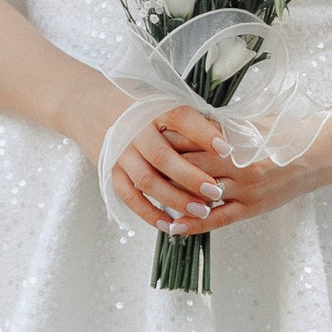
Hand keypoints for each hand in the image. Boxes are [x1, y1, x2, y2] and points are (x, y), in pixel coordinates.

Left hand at [105, 104, 331, 233]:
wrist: (325, 152)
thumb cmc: (289, 130)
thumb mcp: (254, 121)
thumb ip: (222, 126)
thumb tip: (188, 123)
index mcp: (240, 140)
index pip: (195, 140)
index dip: (167, 139)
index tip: (142, 135)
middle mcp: (242, 165)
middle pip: (192, 167)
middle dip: (163, 167)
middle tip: (134, 164)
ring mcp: (248, 190)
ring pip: (201, 195)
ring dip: (172, 196)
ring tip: (143, 195)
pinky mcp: (254, 208)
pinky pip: (219, 219)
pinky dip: (194, 224)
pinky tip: (173, 226)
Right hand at [107, 102, 229, 234]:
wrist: (98, 110)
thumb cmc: (148, 112)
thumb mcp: (170, 107)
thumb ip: (197, 123)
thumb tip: (233, 141)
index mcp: (156, 110)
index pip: (181, 119)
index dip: (204, 134)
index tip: (227, 150)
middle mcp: (136, 131)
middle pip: (163, 156)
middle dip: (191, 177)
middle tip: (217, 192)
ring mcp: (122, 154)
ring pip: (147, 181)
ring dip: (175, 199)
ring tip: (202, 211)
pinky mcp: (113, 173)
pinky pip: (130, 198)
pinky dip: (149, 213)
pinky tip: (171, 225)